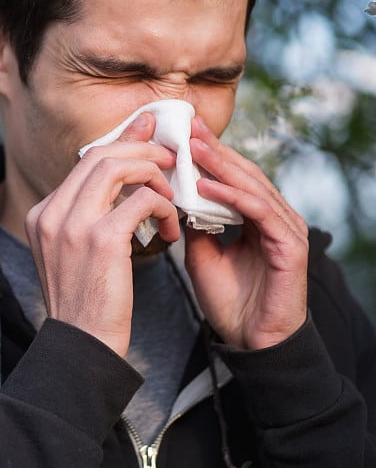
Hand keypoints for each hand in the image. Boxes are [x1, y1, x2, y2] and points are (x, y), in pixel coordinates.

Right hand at [24, 113, 180, 355]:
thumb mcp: (73, 252)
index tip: (146, 132)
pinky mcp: (100, 239)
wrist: (82, 344)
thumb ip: (89, 215)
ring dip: (152, 174)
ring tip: (171, 195)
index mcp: (43, 214)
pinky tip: (169, 228)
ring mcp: (72, 224)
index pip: (84, 162)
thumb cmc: (86, 300)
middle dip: (140, 148)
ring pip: (117, 166)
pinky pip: (141, 200)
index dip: (121, 142)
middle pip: (99, 154)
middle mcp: (52, 213)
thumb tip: (121, 181)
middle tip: (169, 157)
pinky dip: (162, 206)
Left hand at [185, 115, 308, 349]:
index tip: (181, 133)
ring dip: (220, 165)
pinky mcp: (291, 246)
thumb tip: (176, 194)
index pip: (232, 177)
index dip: (209, 154)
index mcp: (255, 218)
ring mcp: (286, 229)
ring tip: (192, 147)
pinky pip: (259, 212)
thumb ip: (196, 223)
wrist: (250, 342)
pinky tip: (206, 185)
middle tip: (188, 126)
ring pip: (252, 186)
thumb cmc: (229, 299)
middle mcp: (274, 218)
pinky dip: (233, 196)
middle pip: (243, 173)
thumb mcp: (201, 253)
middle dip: (214, 149)